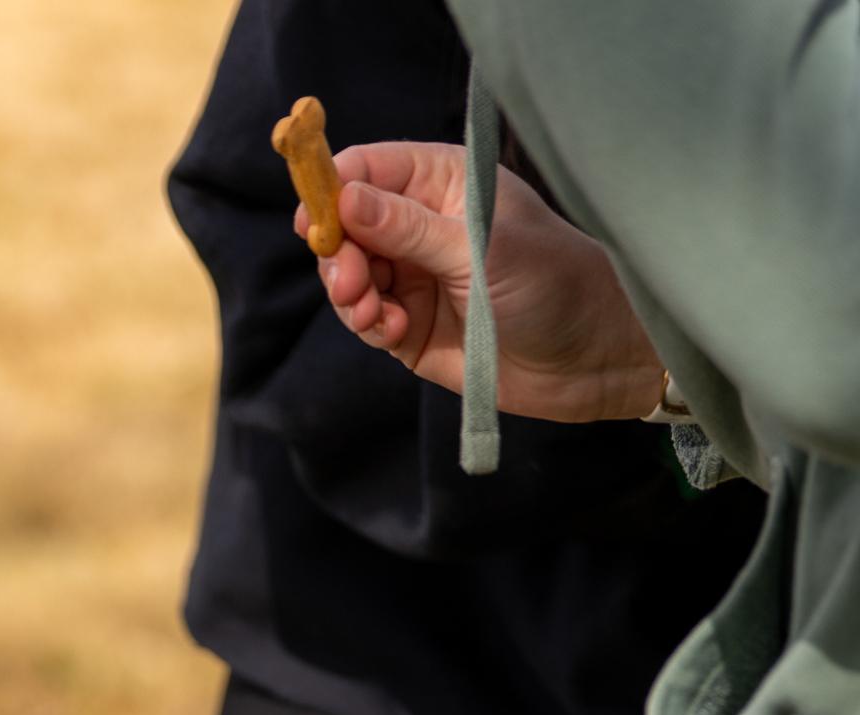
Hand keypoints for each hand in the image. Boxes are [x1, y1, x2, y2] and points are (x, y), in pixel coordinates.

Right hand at [298, 140, 664, 423]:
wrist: (586, 358)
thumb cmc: (550, 284)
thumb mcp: (478, 249)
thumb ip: (407, 227)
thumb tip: (344, 199)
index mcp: (442, 183)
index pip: (369, 169)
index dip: (334, 189)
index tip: (315, 221)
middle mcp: (421, 226)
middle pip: (347, 226)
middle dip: (338, 254)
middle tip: (349, 282)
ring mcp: (413, 277)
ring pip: (349, 276)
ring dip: (350, 295)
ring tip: (375, 315)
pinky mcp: (408, 327)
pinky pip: (366, 319)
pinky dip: (369, 325)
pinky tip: (392, 332)